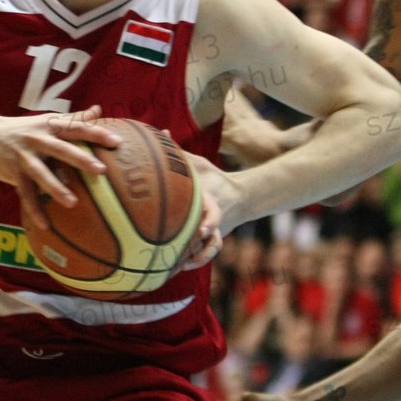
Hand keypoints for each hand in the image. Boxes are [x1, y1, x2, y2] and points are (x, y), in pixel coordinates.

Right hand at [0, 105, 120, 228]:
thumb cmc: (21, 129)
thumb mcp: (46, 121)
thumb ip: (73, 118)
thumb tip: (99, 110)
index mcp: (49, 126)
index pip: (76, 128)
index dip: (96, 133)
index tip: (117, 142)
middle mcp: (38, 139)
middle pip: (61, 149)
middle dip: (81, 159)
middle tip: (101, 170)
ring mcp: (24, 157)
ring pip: (41, 174)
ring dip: (56, 188)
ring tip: (73, 202)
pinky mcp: (13, 173)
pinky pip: (25, 193)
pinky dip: (35, 209)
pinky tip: (46, 224)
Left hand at [179, 153, 229, 268]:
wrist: (238, 196)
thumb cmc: (212, 178)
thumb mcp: (199, 163)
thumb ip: (180, 151)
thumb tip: (162, 132)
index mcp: (212, 201)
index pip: (214, 214)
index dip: (210, 223)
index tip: (202, 230)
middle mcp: (214, 219)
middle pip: (213, 238)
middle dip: (201, 247)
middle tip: (185, 255)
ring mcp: (215, 232)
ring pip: (211, 250)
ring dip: (198, 259)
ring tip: (179, 267)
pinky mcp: (210, 240)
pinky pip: (206, 255)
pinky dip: (195, 262)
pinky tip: (177, 268)